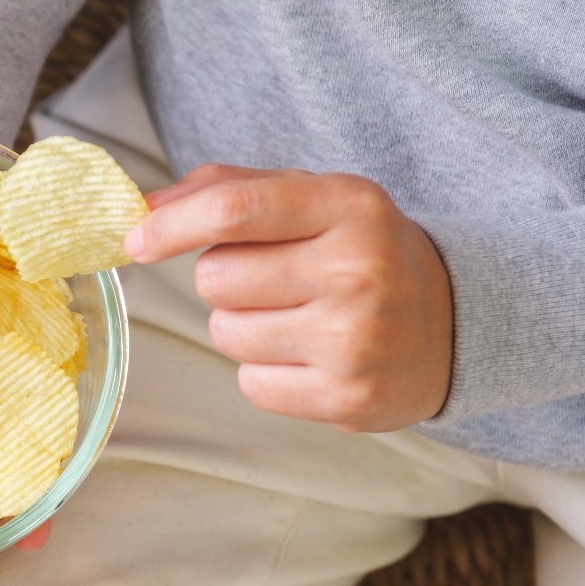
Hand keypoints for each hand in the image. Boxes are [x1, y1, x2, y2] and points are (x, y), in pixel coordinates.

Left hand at [124, 164, 452, 431]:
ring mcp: (355, 340)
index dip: (170, 225)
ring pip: (224, 332)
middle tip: (274, 280)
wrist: (450, 326)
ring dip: (242, 326)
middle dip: (224, 279)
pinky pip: (249, 383)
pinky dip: (264, 371)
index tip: (134, 239)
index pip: (235, 210)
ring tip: (296, 318)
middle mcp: (358, 271)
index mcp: (349, 205)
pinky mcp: (346, 397)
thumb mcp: (311, 199)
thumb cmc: (356, 252)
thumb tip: (141, 207)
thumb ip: (226, 188)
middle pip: (216, 278)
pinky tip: (307, 356)